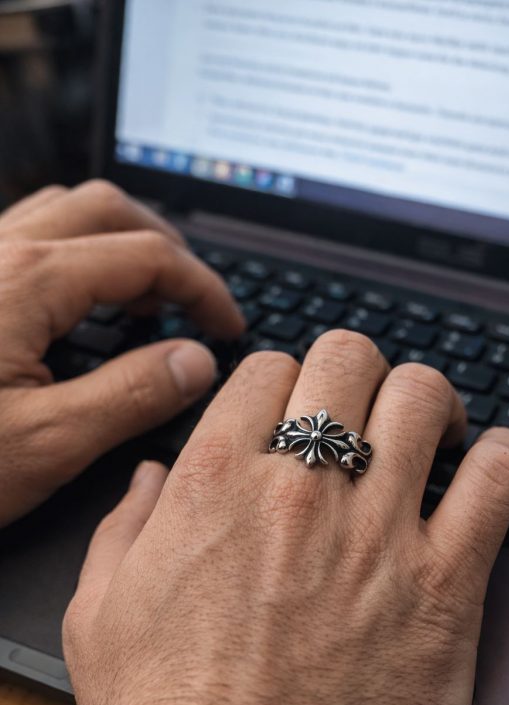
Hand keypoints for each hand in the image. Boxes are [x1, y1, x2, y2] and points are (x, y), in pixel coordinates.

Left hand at [0, 180, 243, 525]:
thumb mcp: (46, 442)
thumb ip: (132, 394)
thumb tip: (196, 362)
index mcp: (28, 281)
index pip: (148, 257)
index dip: (204, 288)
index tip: (230, 325)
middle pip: (109, 209)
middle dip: (167, 248)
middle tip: (195, 302)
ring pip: (64, 211)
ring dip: (119, 241)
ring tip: (146, 297)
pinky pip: (27, 235)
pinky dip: (76, 253)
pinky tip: (78, 305)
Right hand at [63, 331, 508, 704]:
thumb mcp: (98, 618)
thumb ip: (122, 529)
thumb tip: (150, 479)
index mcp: (213, 483)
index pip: (267, 368)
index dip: (285, 378)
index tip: (295, 406)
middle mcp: (299, 489)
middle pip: (348, 358)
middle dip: (357, 369)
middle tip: (364, 405)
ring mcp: (377, 531)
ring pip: (423, 396)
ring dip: (429, 401)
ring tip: (431, 430)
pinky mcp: (443, 585)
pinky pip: (498, 479)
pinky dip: (503, 455)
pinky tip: (489, 465)